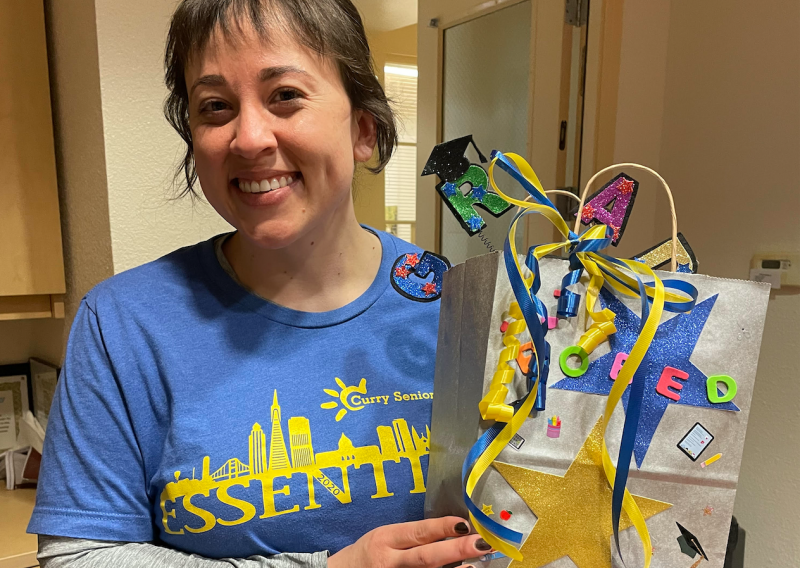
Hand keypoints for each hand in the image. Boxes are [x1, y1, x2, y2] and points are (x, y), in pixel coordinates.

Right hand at [327, 516, 490, 567]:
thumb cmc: (369, 554)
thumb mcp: (385, 538)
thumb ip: (413, 537)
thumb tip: (455, 531)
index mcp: (386, 539)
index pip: (418, 532)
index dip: (442, 527)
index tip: (465, 524)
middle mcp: (389, 561)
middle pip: (426, 557)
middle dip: (455, 550)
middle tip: (481, 544)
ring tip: (475, 567)